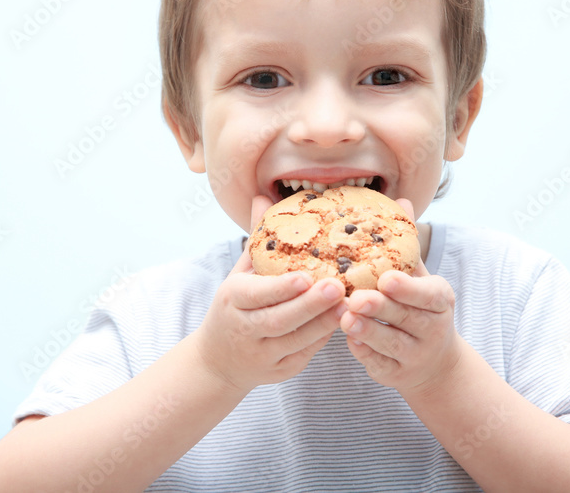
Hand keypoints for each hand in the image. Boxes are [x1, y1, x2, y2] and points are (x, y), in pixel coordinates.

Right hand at [192, 195, 345, 393]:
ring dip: (324, 323)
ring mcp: (263, 355)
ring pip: (297, 341)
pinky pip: (306, 353)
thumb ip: (257, 238)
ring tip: (350, 304)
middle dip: (310, 306)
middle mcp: (245, 330)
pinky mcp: (281, 371)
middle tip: (338, 287)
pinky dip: (324, 337)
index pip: (257, 295)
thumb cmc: (236, 306)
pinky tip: (344, 320)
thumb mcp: (240, 272)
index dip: (282, 288)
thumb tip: (263, 197)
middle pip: (280, 320)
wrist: (219, 361)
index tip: (306, 276)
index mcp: (233, 300)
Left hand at [339, 198, 460, 393]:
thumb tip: (401, 200)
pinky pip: (378, 364)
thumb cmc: (417, 306)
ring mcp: (415, 355)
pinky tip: (348, 341)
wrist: (432, 361)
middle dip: (381, 309)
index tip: (387, 279)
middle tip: (356, 299)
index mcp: (440, 300)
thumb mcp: (418, 275)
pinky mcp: (396, 375)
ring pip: (390, 344)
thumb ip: (406, 244)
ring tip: (345, 319)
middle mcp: (433, 329)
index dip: (408, 288)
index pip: (429, 294)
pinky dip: (364, 353)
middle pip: (406, 319)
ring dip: (368, 332)